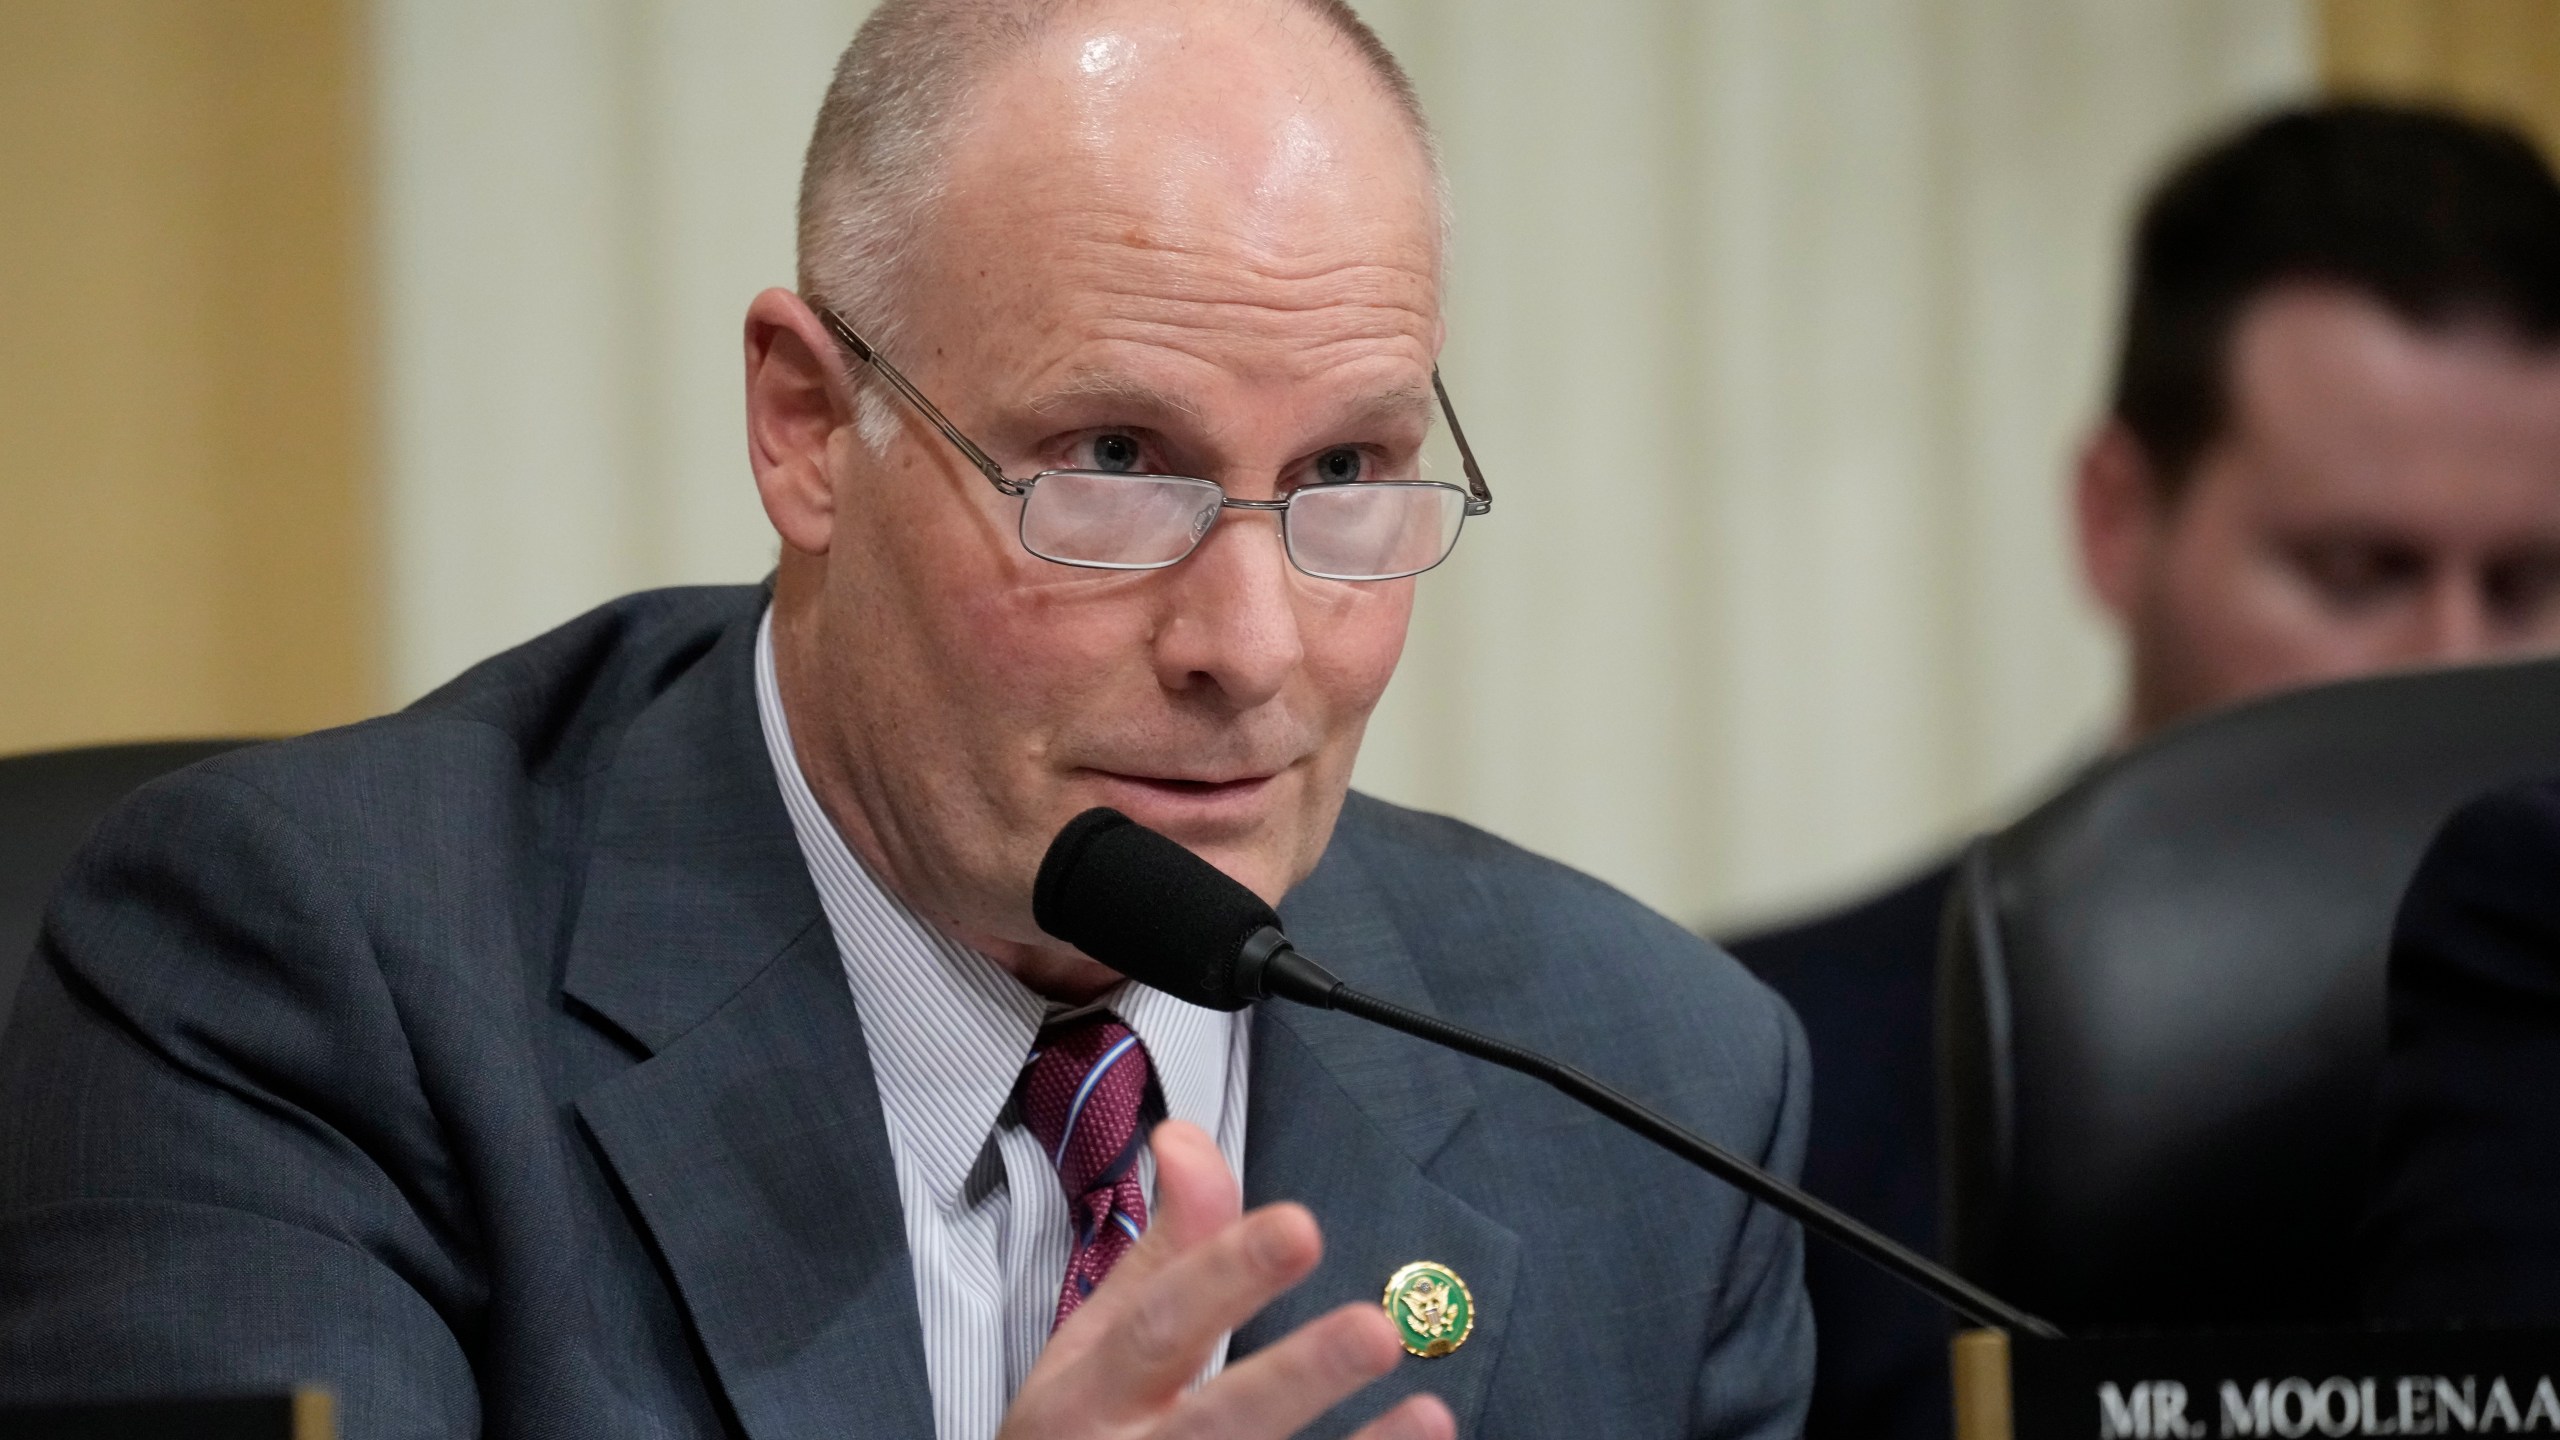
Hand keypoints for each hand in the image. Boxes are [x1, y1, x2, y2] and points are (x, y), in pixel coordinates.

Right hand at [996, 1119, 1452, 1439]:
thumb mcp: (1092, 1347)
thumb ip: (1162, 1250)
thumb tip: (1189, 1138)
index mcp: (1090, 1395)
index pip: (1159, 1326)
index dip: (1226, 1276)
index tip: (1299, 1227)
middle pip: (1214, 1425)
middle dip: (1296, 1377)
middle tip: (1376, 1330)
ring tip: (1431, 1416)